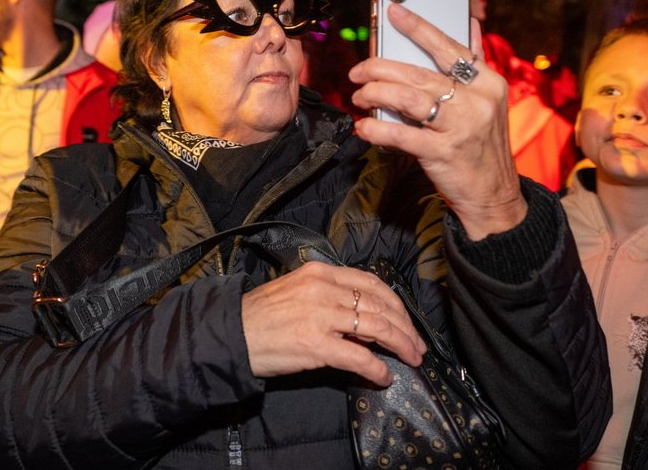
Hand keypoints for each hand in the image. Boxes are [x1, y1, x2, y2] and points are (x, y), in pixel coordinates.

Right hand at [241, 262, 425, 385]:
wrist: (230, 333)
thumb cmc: (261, 316)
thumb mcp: (298, 291)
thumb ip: (330, 297)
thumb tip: (363, 318)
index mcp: (320, 272)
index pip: (371, 283)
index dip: (395, 303)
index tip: (406, 319)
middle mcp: (323, 289)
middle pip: (380, 304)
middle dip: (405, 326)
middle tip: (417, 344)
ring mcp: (320, 316)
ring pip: (377, 327)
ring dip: (400, 345)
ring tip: (411, 358)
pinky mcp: (315, 344)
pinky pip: (358, 356)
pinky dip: (376, 367)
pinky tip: (384, 376)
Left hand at [349, 3, 525, 238]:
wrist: (495, 197)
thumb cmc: (483, 148)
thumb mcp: (489, 103)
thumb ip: (475, 64)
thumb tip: (471, 23)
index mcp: (489, 83)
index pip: (450, 48)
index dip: (419, 28)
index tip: (394, 13)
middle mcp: (478, 101)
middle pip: (419, 74)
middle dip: (380, 69)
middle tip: (359, 72)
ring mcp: (462, 127)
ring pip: (408, 98)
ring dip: (376, 93)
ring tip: (360, 96)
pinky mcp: (444, 153)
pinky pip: (402, 134)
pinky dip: (377, 129)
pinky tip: (364, 127)